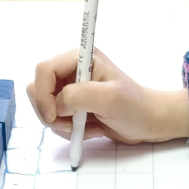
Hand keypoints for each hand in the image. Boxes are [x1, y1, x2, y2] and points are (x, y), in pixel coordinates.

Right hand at [27, 47, 188, 144]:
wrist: (149, 122)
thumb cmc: (135, 107)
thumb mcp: (109, 98)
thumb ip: (77, 96)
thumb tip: (56, 105)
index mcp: (80, 58)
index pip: (44, 70)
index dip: (43, 94)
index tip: (54, 116)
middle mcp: (71, 70)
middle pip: (38, 89)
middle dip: (51, 113)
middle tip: (72, 126)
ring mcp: (70, 88)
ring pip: (44, 107)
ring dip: (61, 124)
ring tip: (86, 129)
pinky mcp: (72, 105)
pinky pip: (55, 119)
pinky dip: (68, 129)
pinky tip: (91, 130)